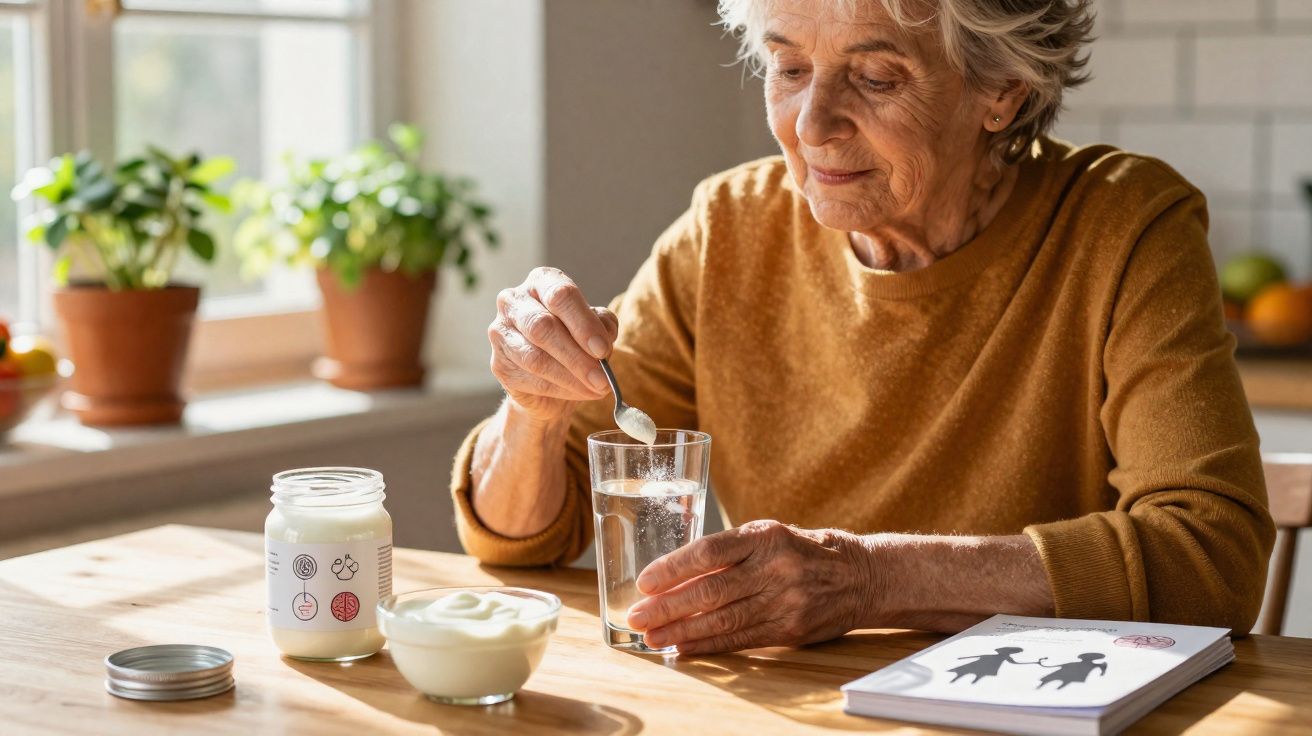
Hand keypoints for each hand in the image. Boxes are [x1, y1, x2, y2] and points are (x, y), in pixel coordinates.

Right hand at [488, 267, 619, 421]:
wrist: (551, 377)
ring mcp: (501, 332)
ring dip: (570, 377)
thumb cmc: (576, 340)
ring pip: (535, 357)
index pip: (561, 296)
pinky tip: (577, 392)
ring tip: (596, 388)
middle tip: (602, 378)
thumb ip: (602, 327)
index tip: (602, 350)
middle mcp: (514, 301)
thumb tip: (602, 343)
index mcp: (542, 282)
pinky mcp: (498, 364)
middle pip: (543, 326)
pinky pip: (530, 379)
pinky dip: (559, 389)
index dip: (584, 324)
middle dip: (576, 356)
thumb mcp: (597, 327)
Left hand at [625, 520, 875, 654]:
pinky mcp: (790, 630)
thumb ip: (729, 551)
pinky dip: (709, 644)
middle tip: (638, 617)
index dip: (674, 568)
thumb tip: (676, 574)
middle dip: (668, 606)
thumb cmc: (804, 551)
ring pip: (723, 620)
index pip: (710, 551)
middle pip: (711, 591)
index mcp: (765, 536)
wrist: (860, 576)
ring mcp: (785, 601)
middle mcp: (775, 568)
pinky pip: (741, 640)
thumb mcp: (770, 534)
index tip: (645, 582)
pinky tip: (684, 647)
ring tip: (653, 637)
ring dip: (682, 631)